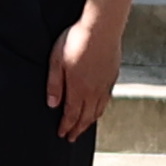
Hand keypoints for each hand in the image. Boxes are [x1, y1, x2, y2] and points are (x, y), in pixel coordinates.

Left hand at [49, 13, 127, 140]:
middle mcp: (94, 90)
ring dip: (90, 121)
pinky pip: (106, 100)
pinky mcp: (112, 76)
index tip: (62, 134)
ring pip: (98, 110)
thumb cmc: (77, 40)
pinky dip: (101, 109)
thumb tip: (52, 104)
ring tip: (84, 127)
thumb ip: (55, 84)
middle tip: (72, 138)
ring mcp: (105, 84)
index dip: (66, 126)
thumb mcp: (56, 61)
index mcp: (78, 88)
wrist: (101, 27)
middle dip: (78, 129)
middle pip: (86, 116)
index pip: (72, 114)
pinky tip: (98, 108)